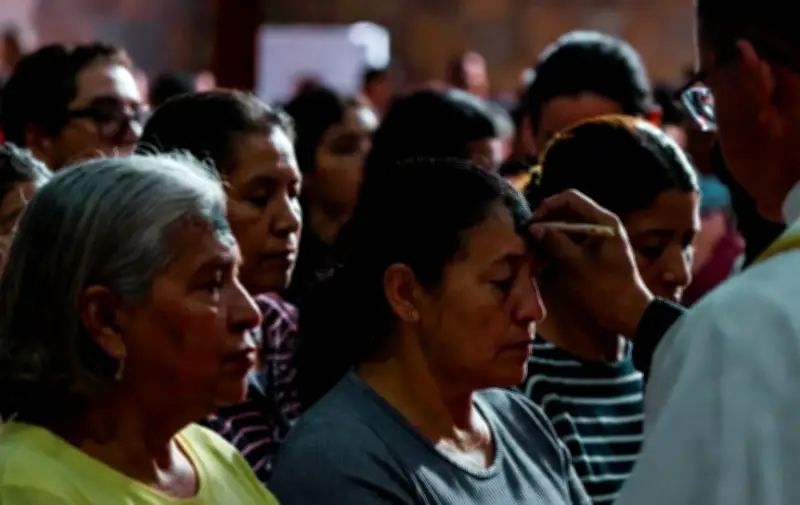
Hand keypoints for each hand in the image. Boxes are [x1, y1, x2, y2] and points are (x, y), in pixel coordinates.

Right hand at [530, 190, 652, 338]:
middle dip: (547, 222)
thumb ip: (556, 243)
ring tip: (534, 248)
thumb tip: (534, 227)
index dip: (549, 206)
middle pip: (568, 211)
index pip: (571, 198)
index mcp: (604, 221)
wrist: (629, 314)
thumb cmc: (606, 289)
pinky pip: (572, 241)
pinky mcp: (595, 251)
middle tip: (529, 236)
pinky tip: (545, 258)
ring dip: (551, 235)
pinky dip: (558, 246)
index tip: (533, 222)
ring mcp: (599, 237)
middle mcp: (602, 224)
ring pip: (568, 227)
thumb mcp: (577, 265)